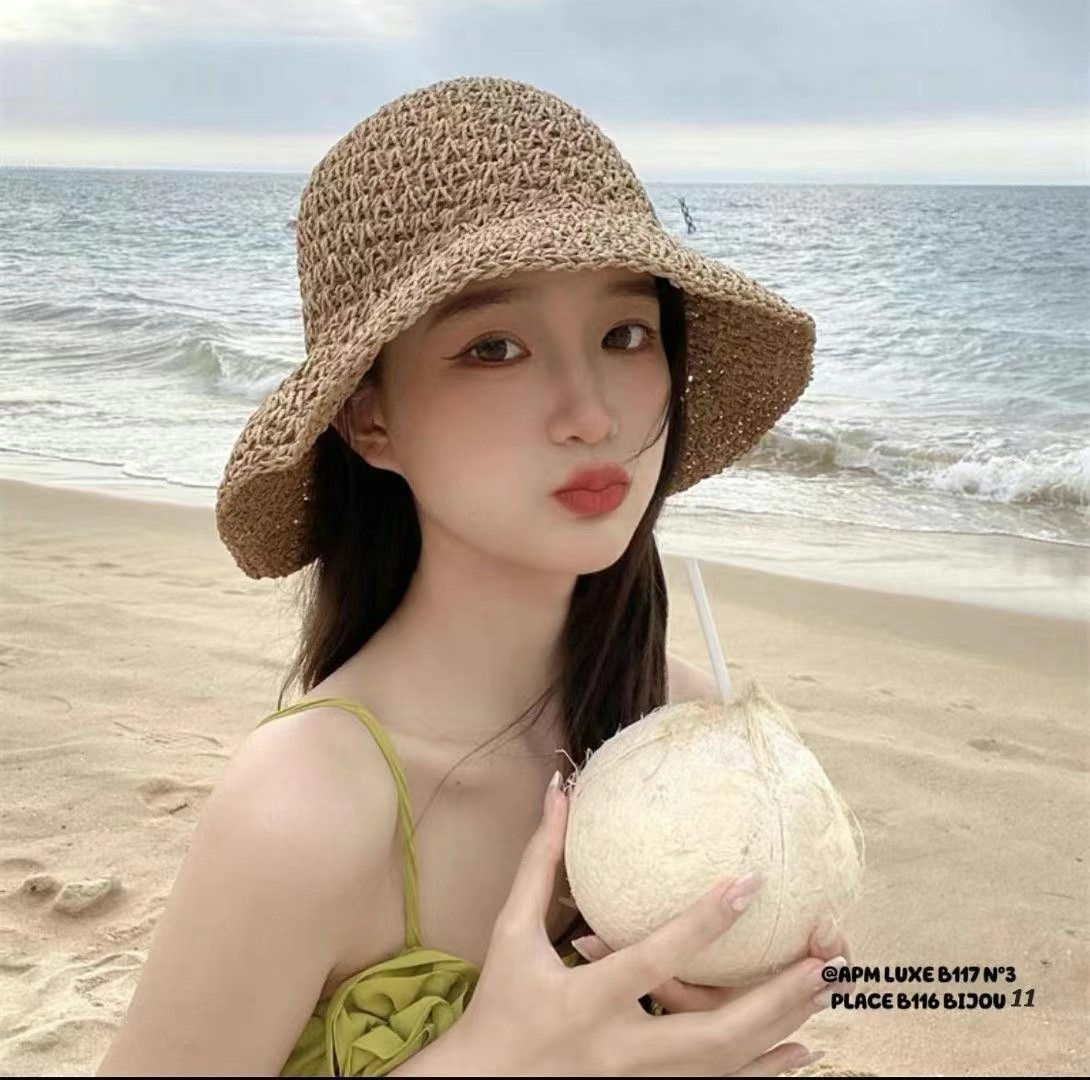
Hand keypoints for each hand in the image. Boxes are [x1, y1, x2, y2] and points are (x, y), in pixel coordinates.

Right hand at [398, 775, 845, 1076]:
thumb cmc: (498, 1006)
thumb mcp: (510, 932)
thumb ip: (539, 863)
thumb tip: (558, 793)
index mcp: (586, 1002)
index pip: (655, 960)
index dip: (705, 923)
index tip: (751, 882)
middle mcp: (621, 1052)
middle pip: (715, 1033)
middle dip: (776, 997)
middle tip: (826, 958)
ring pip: (727, 1066)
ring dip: (784, 1028)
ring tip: (828, 989)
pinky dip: (767, 1069)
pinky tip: (805, 1048)